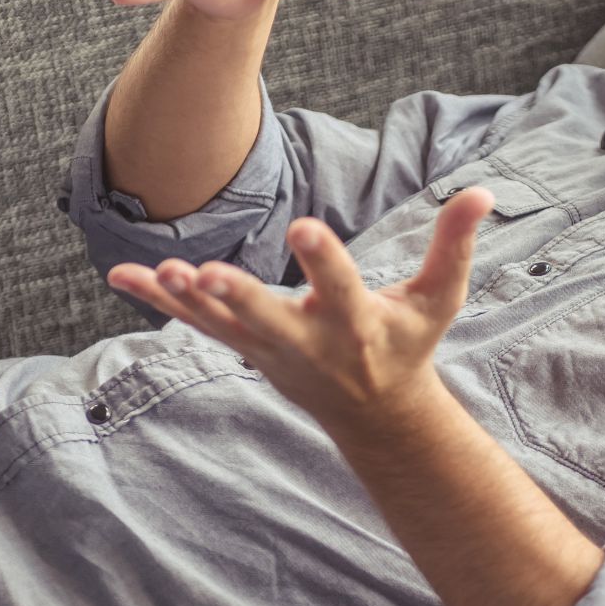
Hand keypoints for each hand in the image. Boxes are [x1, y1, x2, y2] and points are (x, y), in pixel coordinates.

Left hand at [105, 187, 494, 432]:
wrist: (375, 415)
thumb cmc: (408, 344)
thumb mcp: (439, 300)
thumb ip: (454, 245)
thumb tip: (484, 190)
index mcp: (358, 325)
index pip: (340, 289)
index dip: (324, 260)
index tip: (305, 227)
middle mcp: (309, 342)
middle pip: (267, 318)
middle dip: (238, 297)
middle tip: (206, 273)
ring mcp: (269, 351)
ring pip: (221, 325)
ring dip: (186, 301)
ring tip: (158, 272)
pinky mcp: (244, 350)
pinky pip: (194, 325)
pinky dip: (158, 301)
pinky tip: (120, 274)